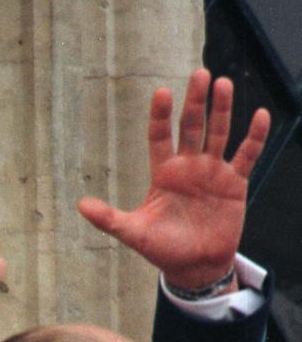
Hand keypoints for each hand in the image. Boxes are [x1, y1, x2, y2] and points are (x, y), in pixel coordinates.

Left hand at [77, 69, 269, 290]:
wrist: (194, 268)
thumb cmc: (162, 249)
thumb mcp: (134, 233)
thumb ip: (109, 218)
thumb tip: (80, 205)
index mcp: (163, 173)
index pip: (160, 136)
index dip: (161, 116)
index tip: (162, 93)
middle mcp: (188, 166)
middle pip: (191, 126)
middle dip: (195, 101)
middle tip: (199, 74)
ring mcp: (212, 171)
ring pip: (218, 133)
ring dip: (221, 110)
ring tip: (223, 84)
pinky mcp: (234, 183)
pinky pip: (247, 155)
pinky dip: (255, 136)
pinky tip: (260, 115)